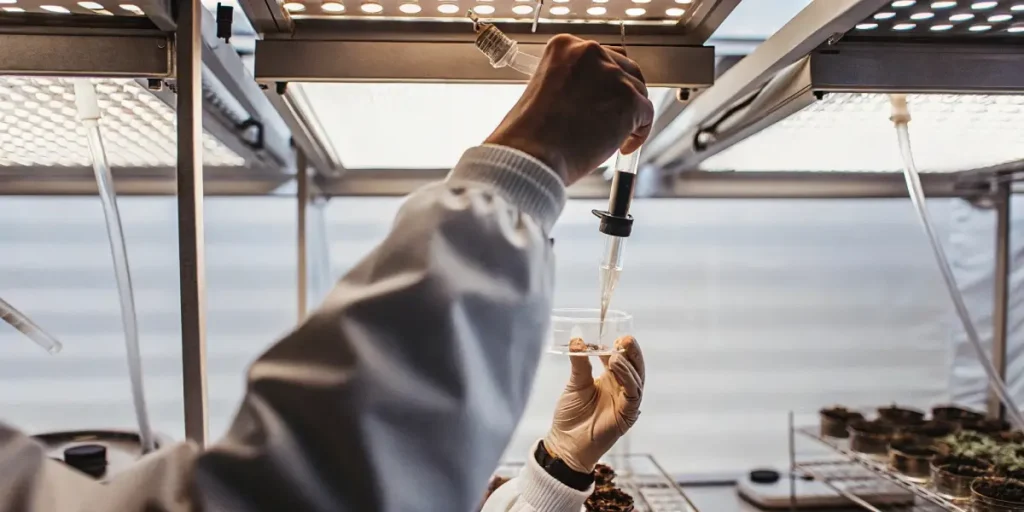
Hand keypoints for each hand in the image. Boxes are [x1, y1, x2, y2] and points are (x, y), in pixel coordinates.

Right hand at [484, 34, 654, 185]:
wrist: (532, 155)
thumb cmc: (529, 134)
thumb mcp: (543, 89)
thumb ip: (572, 82)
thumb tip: (597, 94)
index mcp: (565, 46)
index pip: (600, 56)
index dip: (604, 82)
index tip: (600, 100)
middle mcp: (590, 53)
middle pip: (624, 69)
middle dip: (622, 95)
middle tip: (612, 118)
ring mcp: (612, 76)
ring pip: (638, 93)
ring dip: (630, 116)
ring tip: (613, 137)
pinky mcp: (629, 101)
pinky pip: (647, 115)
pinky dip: (639, 133)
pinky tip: (621, 147)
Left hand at [543, 336, 644, 472]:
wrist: (566, 442)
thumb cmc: (571, 415)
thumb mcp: (575, 384)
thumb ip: (579, 362)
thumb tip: (577, 338)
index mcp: (610, 379)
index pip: (621, 358)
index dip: (619, 346)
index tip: (613, 334)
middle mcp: (621, 388)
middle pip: (634, 366)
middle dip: (631, 351)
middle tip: (625, 338)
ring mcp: (626, 401)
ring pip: (636, 378)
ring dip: (628, 363)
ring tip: (616, 352)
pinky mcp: (628, 414)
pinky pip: (633, 393)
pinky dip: (628, 379)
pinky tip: (617, 367)